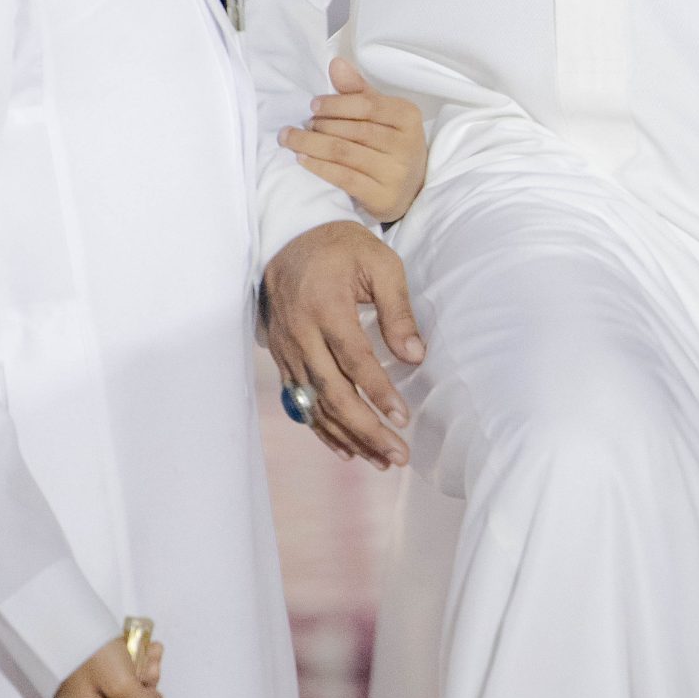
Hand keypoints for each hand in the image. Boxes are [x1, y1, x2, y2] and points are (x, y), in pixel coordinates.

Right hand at [262, 219, 424, 466]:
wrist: (289, 237)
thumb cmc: (342, 248)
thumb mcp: (380, 263)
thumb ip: (397, 310)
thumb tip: (414, 355)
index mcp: (326, 306)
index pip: (354, 358)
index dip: (379, 391)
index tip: (403, 417)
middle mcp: (301, 333)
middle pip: (331, 391)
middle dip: (365, 428)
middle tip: (397, 454)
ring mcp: (288, 349)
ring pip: (315, 404)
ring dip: (348, 436)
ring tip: (380, 460)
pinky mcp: (283, 358)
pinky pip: (301, 402)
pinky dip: (322, 429)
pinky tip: (346, 451)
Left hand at [279, 58, 428, 224]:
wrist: (410, 190)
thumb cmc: (391, 144)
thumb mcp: (382, 115)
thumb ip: (359, 90)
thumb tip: (336, 64)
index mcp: (408, 116)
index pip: (367, 105)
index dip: (336, 104)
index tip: (313, 105)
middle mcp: (407, 144)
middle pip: (354, 130)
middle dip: (321, 125)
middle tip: (300, 124)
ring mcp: (396, 173)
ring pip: (344, 153)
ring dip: (312, 144)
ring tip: (291, 139)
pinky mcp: (383, 197)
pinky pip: (344, 178)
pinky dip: (319, 167)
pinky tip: (302, 159)